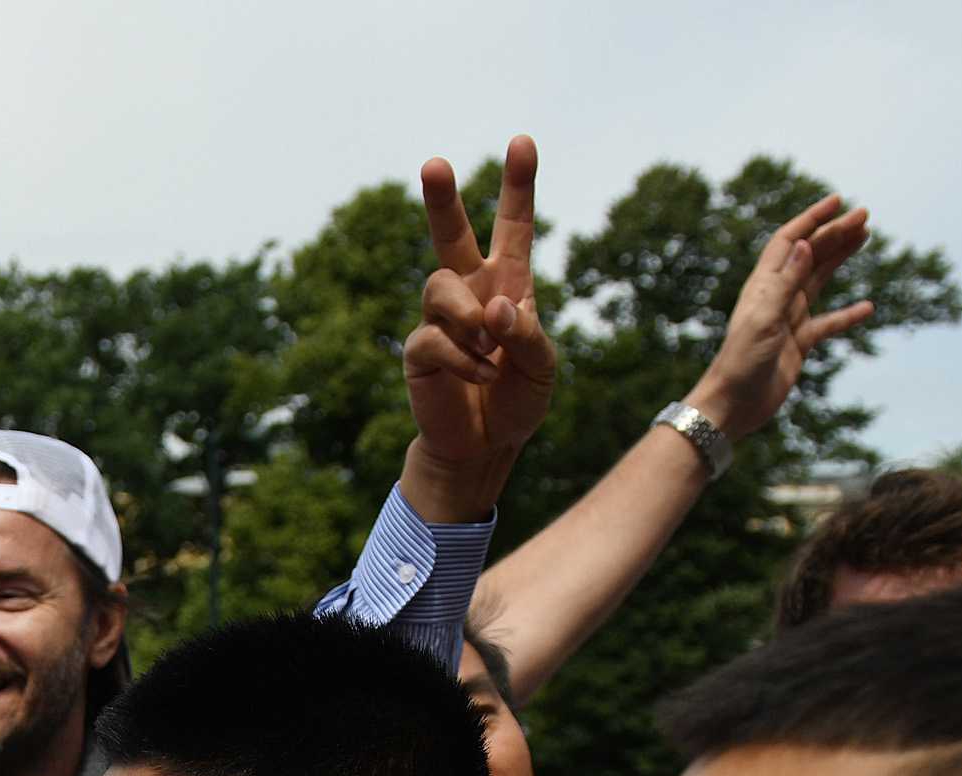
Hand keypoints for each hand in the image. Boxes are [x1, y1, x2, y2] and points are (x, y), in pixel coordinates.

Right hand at [402, 135, 561, 518]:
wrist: (485, 447)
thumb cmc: (519, 400)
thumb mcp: (543, 366)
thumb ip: (527, 333)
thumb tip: (493, 309)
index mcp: (508, 284)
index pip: (512, 226)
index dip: (518, 185)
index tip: (522, 142)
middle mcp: (470, 292)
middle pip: (450, 235)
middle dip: (441, 198)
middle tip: (434, 163)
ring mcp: (440, 319)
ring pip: (439, 286)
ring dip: (468, 316)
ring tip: (488, 349)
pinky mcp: (418, 351)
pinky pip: (435, 338)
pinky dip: (464, 358)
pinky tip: (479, 377)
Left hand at [690, 192, 878, 441]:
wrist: (732, 405)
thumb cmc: (741, 362)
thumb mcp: (764, 318)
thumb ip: (786, 282)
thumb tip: (806, 244)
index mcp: (763, 285)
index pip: (790, 240)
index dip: (812, 218)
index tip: (839, 201)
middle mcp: (776, 297)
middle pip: (810, 255)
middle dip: (835, 233)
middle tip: (865, 215)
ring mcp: (788, 319)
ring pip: (819, 280)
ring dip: (840, 258)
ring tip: (864, 238)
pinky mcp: (798, 343)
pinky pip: (827, 323)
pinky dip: (847, 315)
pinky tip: (867, 308)